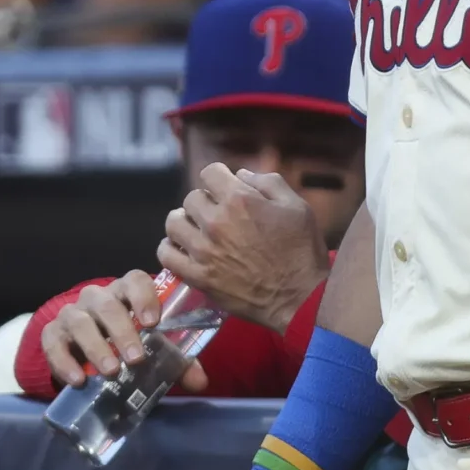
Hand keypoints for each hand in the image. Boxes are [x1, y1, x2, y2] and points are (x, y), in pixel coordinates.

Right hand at [38, 271, 212, 393]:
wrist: (91, 355)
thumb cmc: (131, 343)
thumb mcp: (155, 350)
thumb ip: (178, 361)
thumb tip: (199, 380)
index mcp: (127, 293)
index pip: (134, 280)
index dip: (143, 297)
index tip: (153, 322)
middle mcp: (98, 298)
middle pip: (107, 303)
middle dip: (122, 330)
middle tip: (136, 358)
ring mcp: (73, 313)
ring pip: (79, 320)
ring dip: (96, 346)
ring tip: (111, 371)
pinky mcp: (53, 334)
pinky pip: (53, 342)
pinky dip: (65, 361)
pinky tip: (79, 380)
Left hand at [158, 164, 327, 332]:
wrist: (299, 297)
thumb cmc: (302, 250)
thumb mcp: (297, 205)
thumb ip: (268, 182)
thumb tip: (240, 174)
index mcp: (240, 200)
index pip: (210, 172)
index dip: (219, 177)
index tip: (226, 188)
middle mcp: (216, 222)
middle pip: (191, 198)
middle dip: (205, 201)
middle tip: (218, 214)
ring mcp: (204, 250)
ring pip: (173, 223)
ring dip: (184, 222)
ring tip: (197, 229)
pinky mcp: (198, 276)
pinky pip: (167, 255)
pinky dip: (171, 248)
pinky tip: (184, 248)